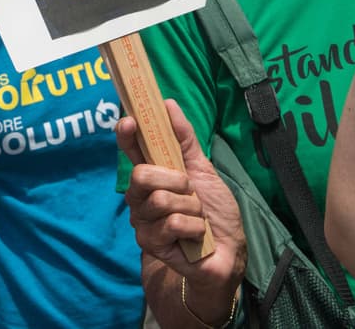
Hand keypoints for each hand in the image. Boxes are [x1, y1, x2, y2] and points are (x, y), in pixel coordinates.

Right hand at [117, 100, 245, 309]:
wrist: (228, 251)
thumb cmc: (214, 210)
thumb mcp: (203, 168)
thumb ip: (184, 138)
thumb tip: (168, 104)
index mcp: (152, 175)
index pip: (131, 150)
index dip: (126, 135)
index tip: (130, 120)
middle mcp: (141, 196)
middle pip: (141, 174)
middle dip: (175, 181)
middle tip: (190, 191)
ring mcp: (143, 221)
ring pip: (161, 200)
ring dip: (191, 207)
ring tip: (197, 218)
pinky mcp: (150, 243)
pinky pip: (172, 223)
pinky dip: (194, 227)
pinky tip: (196, 236)